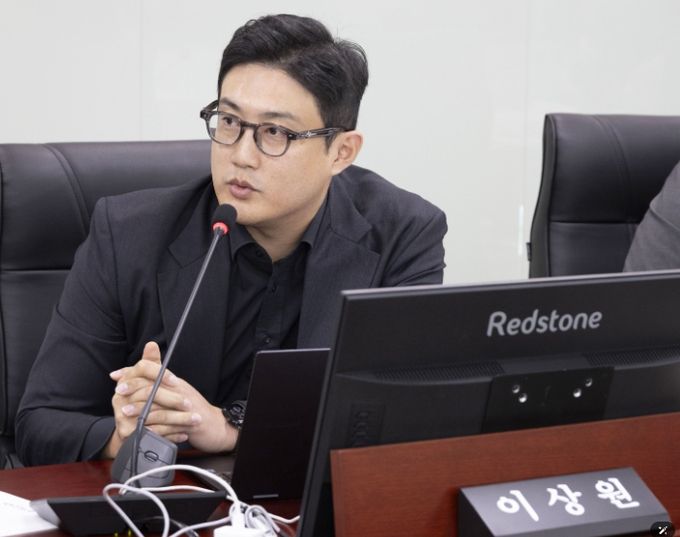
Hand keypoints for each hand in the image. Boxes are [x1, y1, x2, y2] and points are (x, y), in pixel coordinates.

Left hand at [103, 341, 237, 457]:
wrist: (215, 426)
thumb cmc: (193, 409)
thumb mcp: (175, 392)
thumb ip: (157, 384)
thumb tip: (134, 375)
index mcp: (175, 383)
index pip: (153, 371)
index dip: (134, 372)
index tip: (117, 376)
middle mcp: (180, 391)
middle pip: (154, 384)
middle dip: (134, 388)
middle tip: (119, 392)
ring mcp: (184, 406)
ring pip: (159, 404)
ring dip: (140, 408)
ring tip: (125, 412)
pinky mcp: (187, 422)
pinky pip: (167, 424)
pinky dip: (152, 427)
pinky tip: (141, 429)